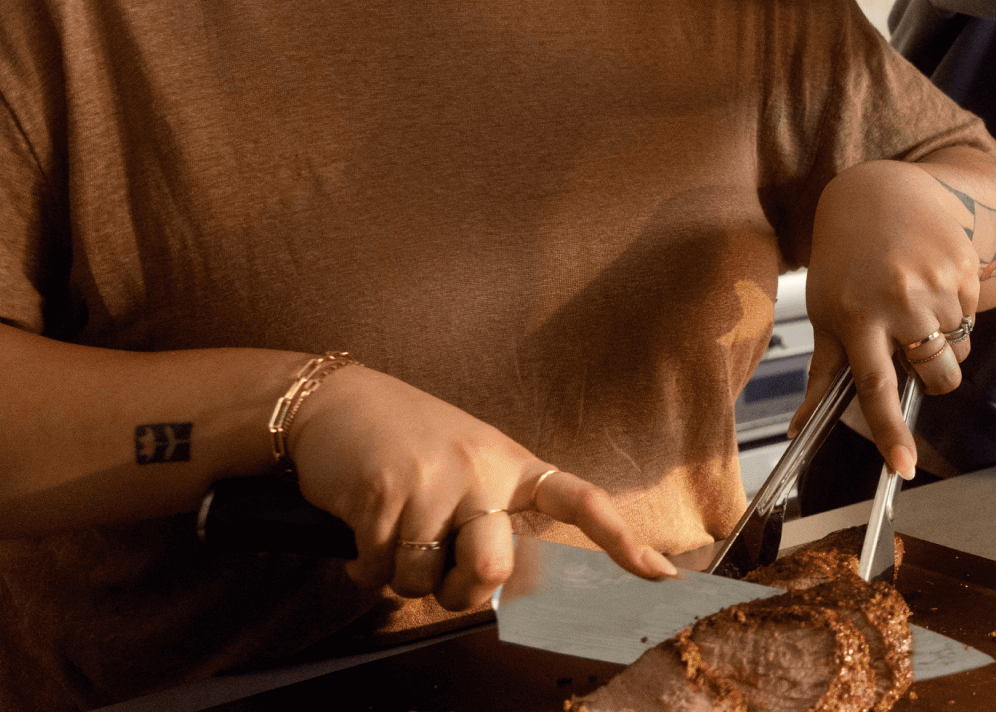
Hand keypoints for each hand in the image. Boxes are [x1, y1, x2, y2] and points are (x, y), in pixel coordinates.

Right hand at [284, 366, 674, 610]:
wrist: (333, 401)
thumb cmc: (406, 440)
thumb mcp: (466, 459)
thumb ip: (490, 514)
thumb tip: (499, 588)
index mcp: (512, 464)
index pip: (581, 501)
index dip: (621, 542)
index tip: (662, 574)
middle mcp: (482, 471)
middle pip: (490, 572)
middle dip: (457, 593)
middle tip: (436, 573)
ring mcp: (433, 481)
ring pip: (424, 580)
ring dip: (399, 575)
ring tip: (390, 530)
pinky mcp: (383, 496)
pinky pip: (378, 570)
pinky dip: (362, 567)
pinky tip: (358, 532)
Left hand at [798, 159, 987, 479]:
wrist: (879, 195)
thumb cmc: (844, 260)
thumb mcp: (825, 311)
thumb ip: (823, 373)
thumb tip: (798, 429)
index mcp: (858, 318)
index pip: (877, 388)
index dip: (891, 432)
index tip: (904, 468)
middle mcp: (899, 302)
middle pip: (937, 376)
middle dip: (934, 380)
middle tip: (915, 352)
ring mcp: (937, 284)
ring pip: (960, 350)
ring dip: (946, 344)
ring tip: (919, 308)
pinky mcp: (965, 267)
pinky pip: (973, 317)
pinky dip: (957, 313)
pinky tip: (932, 284)